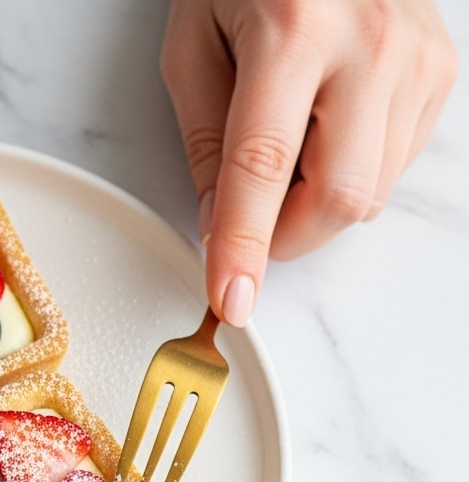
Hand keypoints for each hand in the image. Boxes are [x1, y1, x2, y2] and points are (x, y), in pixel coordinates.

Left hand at [160, 0, 456, 325]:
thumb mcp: (193, 46)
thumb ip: (204, 141)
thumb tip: (220, 224)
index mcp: (292, 31)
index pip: (262, 169)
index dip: (244, 246)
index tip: (230, 298)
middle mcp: (369, 44)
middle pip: (339, 198)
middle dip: (285, 237)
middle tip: (252, 219)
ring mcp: (416, 57)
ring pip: (369, 193)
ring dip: (313, 203)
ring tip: (289, 147)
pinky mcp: (440, 70)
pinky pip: (393, 165)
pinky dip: (348, 173)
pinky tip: (326, 129)